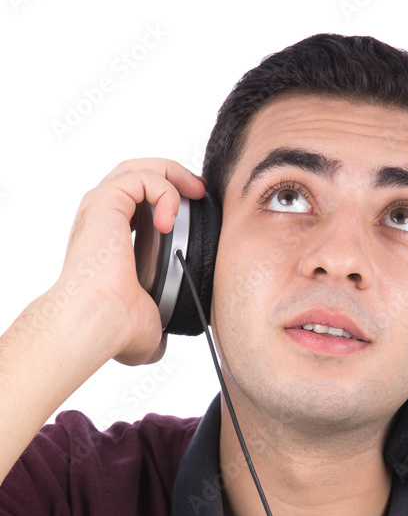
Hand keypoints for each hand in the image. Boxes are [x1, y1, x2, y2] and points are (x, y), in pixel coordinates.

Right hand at [59, 158, 206, 365]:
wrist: (99, 321)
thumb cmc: (115, 328)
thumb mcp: (147, 326)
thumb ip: (155, 325)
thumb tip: (159, 347)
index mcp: (110, 241)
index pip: (138, 204)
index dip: (169, 200)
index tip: (195, 213)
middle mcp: (102, 220)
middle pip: (138, 175)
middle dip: (174, 176)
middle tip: (199, 193)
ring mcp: (101, 208)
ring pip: (139, 168)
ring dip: (172, 176)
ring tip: (194, 194)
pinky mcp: (105, 202)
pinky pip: (142, 177)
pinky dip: (165, 190)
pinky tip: (172, 219)